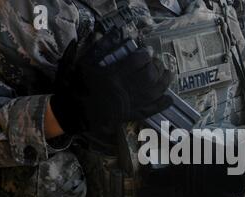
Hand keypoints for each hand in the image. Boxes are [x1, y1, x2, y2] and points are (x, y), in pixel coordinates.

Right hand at [50, 34, 172, 137]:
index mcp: (112, 76)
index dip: (146, 54)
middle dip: (156, 66)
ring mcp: (129, 104)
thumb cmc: (77, 86)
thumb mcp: (84, 63)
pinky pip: (150, 110)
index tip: (148, 51)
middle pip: (149, 76)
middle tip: (157, 62)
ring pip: (154, 92)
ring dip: (164, 82)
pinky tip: (169, 99)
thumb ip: (98, 48)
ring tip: (168, 73)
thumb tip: (112, 33)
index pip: (137, 61)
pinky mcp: (131, 115)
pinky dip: (161, 105)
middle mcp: (124, 90)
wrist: (75, 112)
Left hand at [140, 137, 244, 196]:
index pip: (156, 178)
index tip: (145, 179)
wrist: (237, 168)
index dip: (149, 179)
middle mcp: (183, 188)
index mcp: (178, 171)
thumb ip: (178, 146)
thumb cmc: (215, 153)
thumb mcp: (194, 143)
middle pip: (158, 196)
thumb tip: (166, 143)